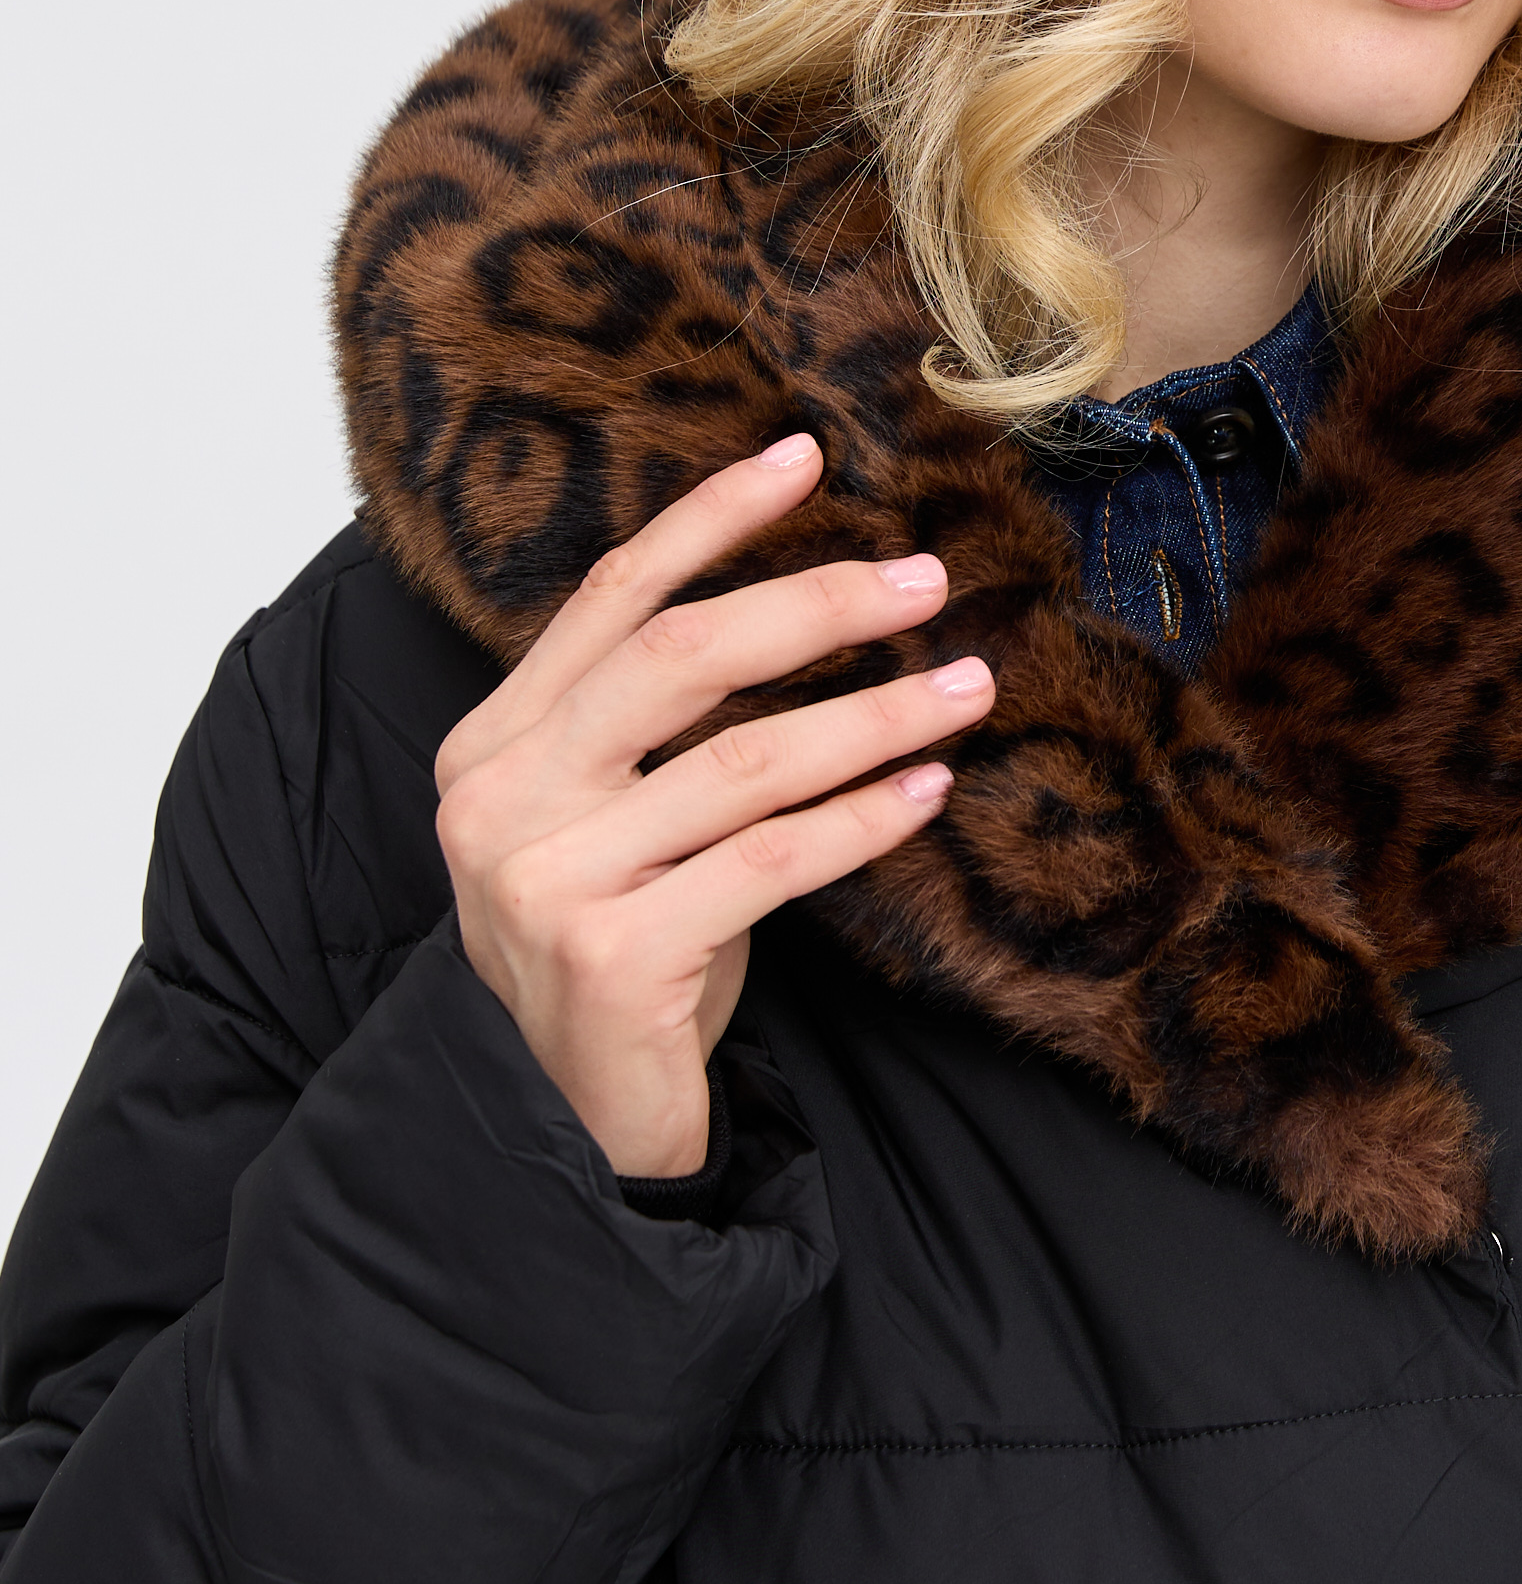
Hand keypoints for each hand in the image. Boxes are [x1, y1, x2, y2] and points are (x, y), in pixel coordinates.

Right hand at [432, 434, 991, 1177]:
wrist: (563, 1125)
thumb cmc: (616, 954)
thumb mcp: (612, 824)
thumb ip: (657, 728)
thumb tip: (806, 606)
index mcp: (493, 743)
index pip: (611, 597)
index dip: (711, 520)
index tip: (805, 458)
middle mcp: (501, 798)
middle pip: (682, 657)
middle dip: (817, 604)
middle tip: (927, 581)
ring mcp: (547, 879)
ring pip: (745, 763)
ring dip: (873, 719)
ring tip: (966, 690)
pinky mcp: (611, 955)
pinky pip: (768, 863)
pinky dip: (860, 821)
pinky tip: (927, 792)